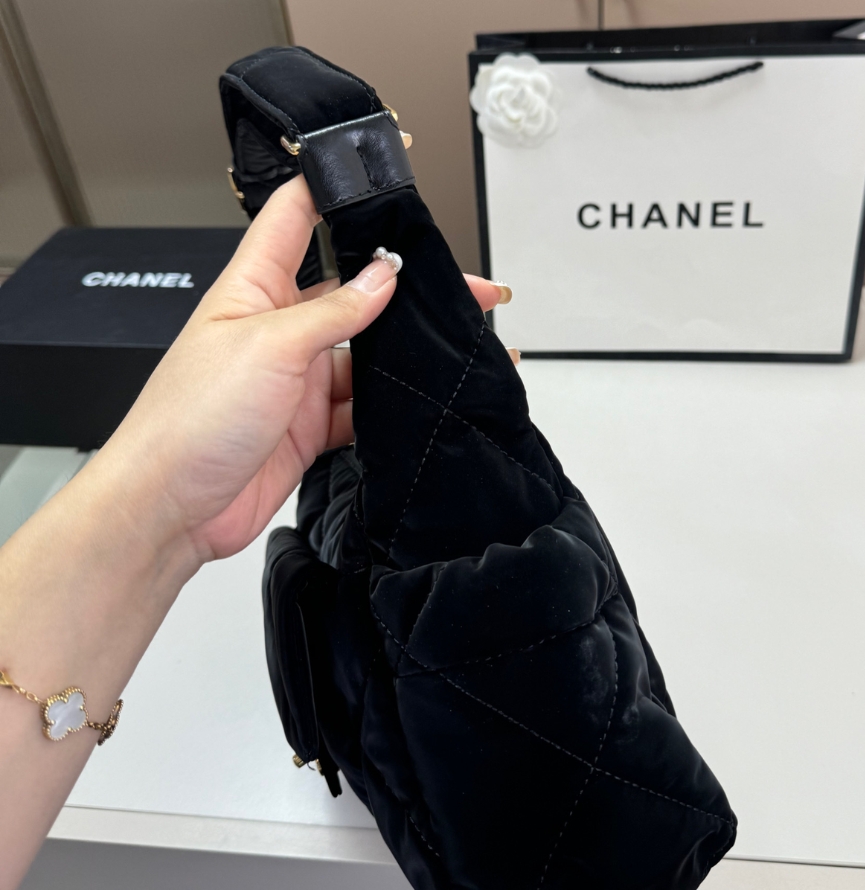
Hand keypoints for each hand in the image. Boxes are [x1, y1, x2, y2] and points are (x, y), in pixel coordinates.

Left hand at [91, 175, 509, 563]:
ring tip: (448, 347)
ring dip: (402, 353)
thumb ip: (334, 311)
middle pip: (351, 291)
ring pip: (366, 353)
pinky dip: (390, 406)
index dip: (335, 188)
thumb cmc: (189, 419)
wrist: (174, 507)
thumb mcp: (269, 346)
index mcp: (254, 289)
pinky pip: (363, 407)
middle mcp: (278, 329)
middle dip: (402, 286)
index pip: (295, 217)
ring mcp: (297, 379)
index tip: (381, 174)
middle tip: (457, 286)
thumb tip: (382, 277)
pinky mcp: (311, 425)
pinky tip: (416, 401)